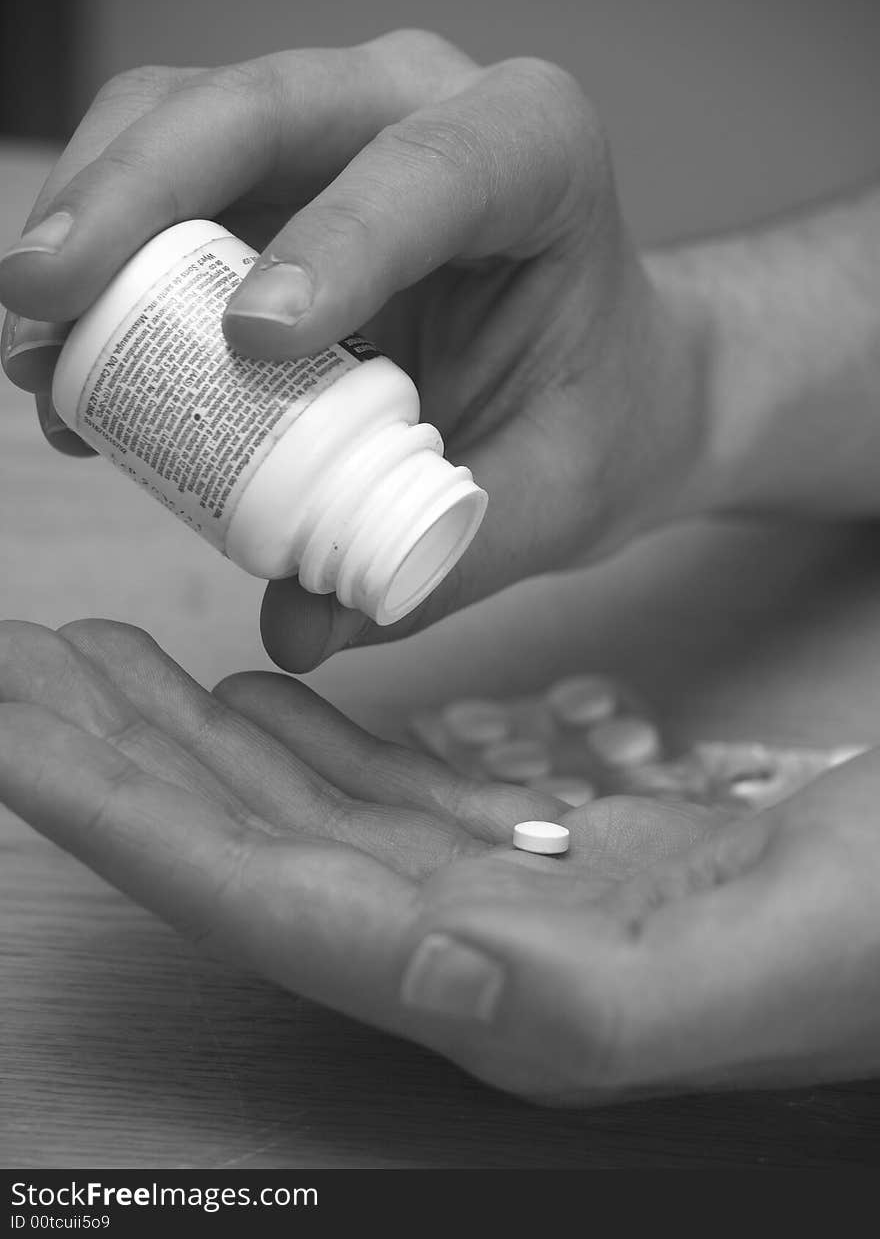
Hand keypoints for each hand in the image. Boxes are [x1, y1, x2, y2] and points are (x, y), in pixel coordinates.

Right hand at [0, 31, 706, 668]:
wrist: (599, 381)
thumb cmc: (590, 422)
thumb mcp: (545, 501)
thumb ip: (440, 565)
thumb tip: (298, 630)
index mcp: (534, 153)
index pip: (431, 171)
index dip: (336, 240)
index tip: (251, 343)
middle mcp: (423, 107)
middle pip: (258, 108)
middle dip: (133, 197)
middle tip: (43, 307)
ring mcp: (337, 129)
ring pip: (179, 125)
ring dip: (92, 234)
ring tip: (38, 359)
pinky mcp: (274, 178)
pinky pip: (165, 192)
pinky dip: (105, 271)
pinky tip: (70, 366)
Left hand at [5, 619, 877, 1103]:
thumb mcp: (787, 959)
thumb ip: (605, 1003)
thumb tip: (437, 976)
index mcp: (504, 990)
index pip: (257, 902)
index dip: (120, 818)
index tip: (12, 730)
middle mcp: (469, 951)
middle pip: (246, 850)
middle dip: (114, 760)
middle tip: (15, 670)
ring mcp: (494, 894)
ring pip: (297, 813)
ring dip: (185, 738)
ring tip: (92, 666)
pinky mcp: (529, 850)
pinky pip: (380, 794)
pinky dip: (299, 741)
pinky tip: (246, 699)